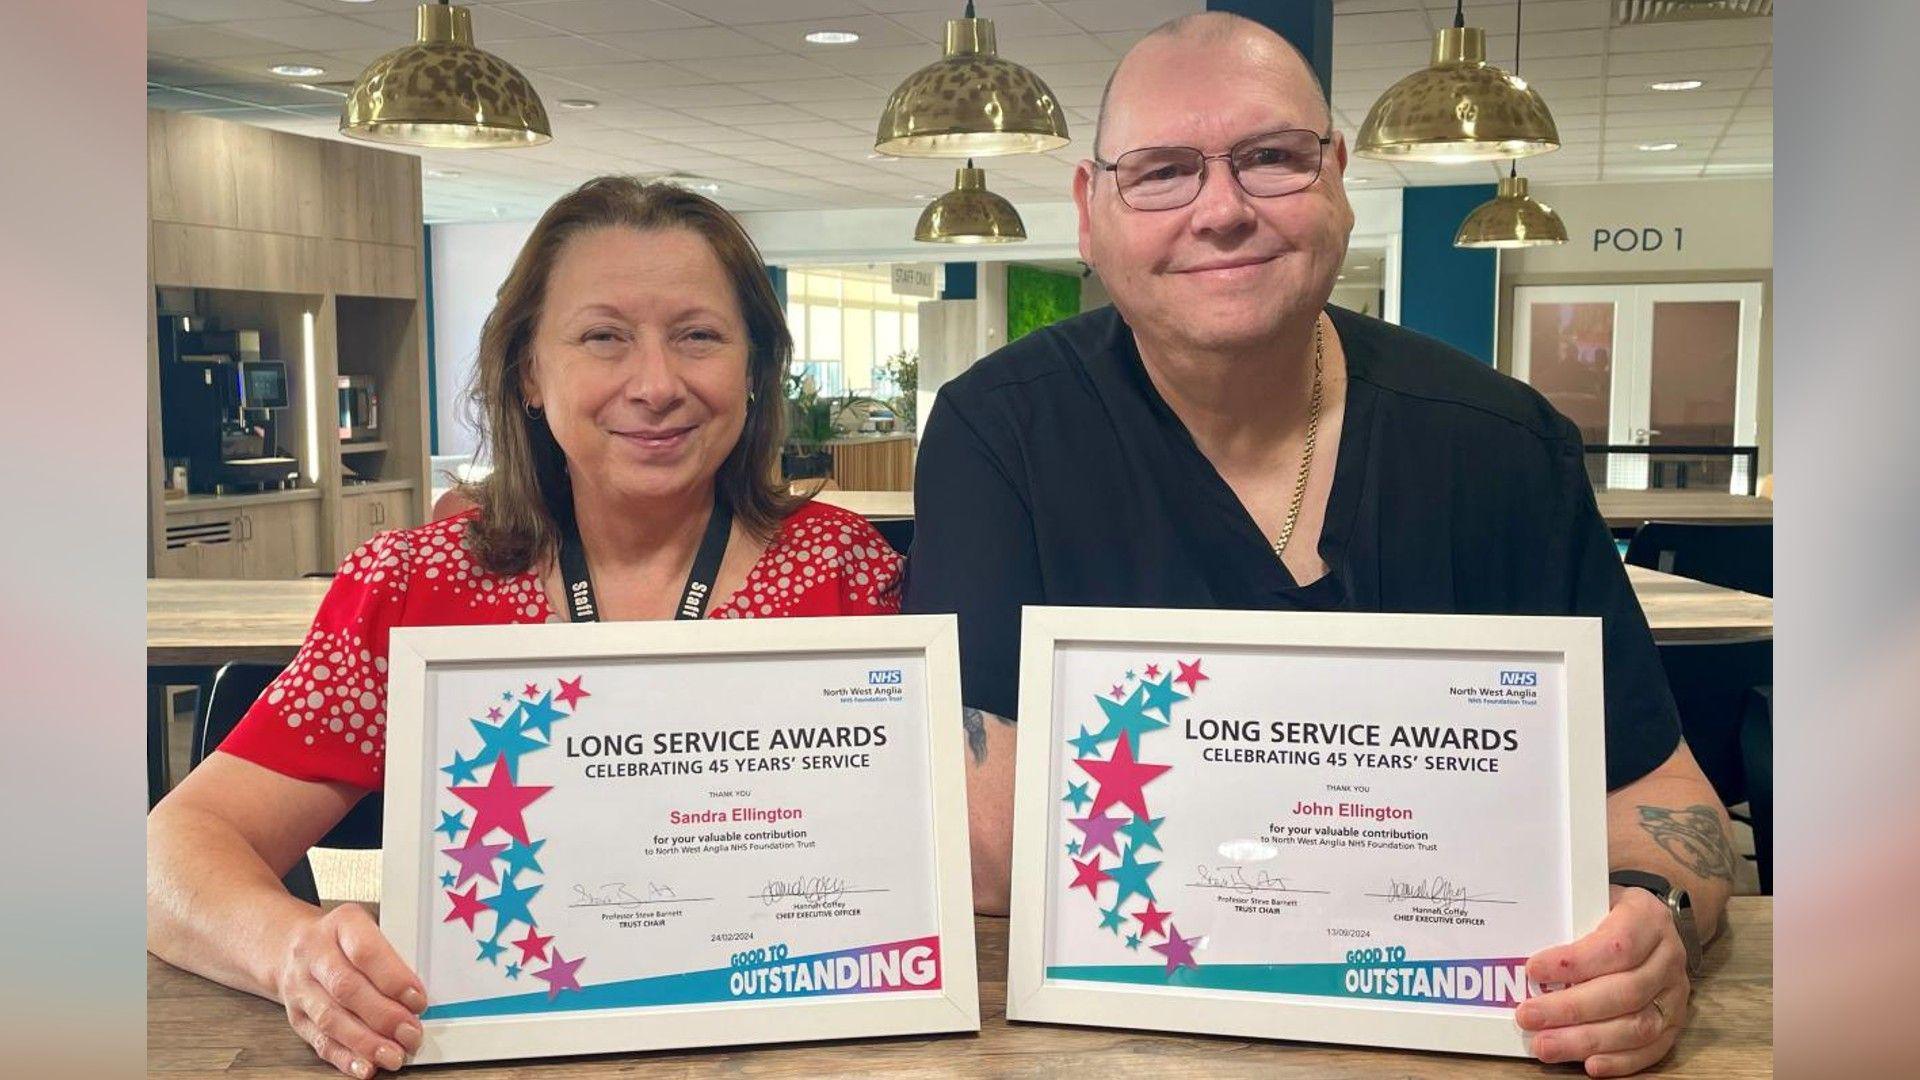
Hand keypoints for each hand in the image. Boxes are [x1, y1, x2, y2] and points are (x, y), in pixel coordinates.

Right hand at [275, 903, 426, 1076]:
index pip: (366, 952)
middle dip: (384, 1016)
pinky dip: (345, 1057)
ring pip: (331, 1019)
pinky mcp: (296, 1016)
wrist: (288, 945)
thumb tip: (418, 995)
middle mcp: (314, 953)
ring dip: (366, 1043)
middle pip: (347, 988)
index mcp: (341, 924)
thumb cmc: (342, 938)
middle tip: (411, 1034)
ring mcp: (301, 986)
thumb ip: (392, 954)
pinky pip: (319, 1040)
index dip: (394, 979)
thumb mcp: (368, 928)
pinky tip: (365, 1067)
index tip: (418, 1000)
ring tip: (394, 1056)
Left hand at [1517, 884, 1690, 1076]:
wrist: (1655, 925)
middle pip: (1623, 992)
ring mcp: (1674, 994)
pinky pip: (1651, 1049)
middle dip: (1571, 1009)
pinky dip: (1619, 1061)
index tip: (1533, 970)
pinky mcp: (1674, 1023)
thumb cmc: (1611, 912)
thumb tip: (1515, 938)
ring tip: (1546, 1046)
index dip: (1575, 962)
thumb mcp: (1594, 897)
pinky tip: (1588, 1065)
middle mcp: (1668, 957)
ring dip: (1587, 1040)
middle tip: (1528, 1017)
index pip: (1616, 945)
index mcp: (1647, 918)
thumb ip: (1567, 915)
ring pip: (1636, 1026)